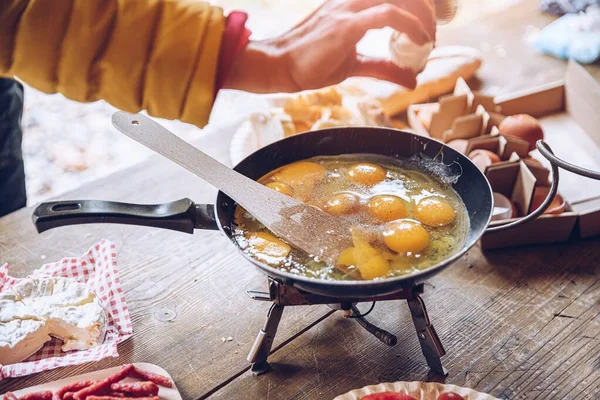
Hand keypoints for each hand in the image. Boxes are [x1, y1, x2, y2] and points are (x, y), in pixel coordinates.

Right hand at [224, 0, 435, 92]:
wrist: (280, 66)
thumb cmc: (311, 64)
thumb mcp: (354, 64)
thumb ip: (383, 67)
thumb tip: (411, 79)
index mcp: (353, 4)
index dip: (417, 5)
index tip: (428, 28)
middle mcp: (352, 0)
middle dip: (425, 7)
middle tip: (432, 34)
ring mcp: (349, 9)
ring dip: (422, 14)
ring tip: (428, 37)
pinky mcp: (346, 25)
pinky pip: (388, 14)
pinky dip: (410, 25)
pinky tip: (420, 41)